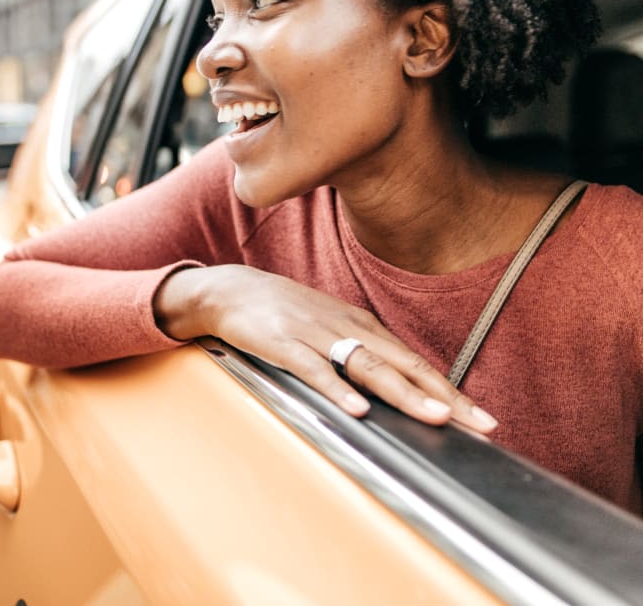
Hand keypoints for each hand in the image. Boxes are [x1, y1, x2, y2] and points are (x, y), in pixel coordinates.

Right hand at [155, 264, 497, 433]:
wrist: (231, 290)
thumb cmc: (283, 313)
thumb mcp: (328, 328)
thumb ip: (359, 354)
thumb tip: (395, 388)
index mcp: (361, 326)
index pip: (414, 361)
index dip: (449, 390)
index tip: (482, 417)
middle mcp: (346, 327)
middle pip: (403, 363)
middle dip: (443, 396)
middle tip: (478, 424)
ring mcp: (315, 333)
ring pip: (367, 366)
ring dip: (403, 393)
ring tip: (433, 417)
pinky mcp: (283, 342)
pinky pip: (314, 369)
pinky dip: (337, 389)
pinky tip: (356, 408)